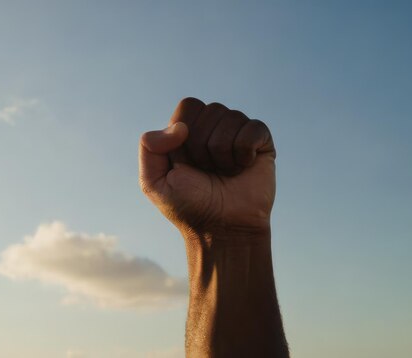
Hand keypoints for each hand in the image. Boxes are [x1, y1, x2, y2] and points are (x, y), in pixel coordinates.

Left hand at [139, 97, 275, 240]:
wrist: (222, 229)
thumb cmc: (188, 207)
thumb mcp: (153, 182)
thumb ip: (149, 147)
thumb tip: (180, 127)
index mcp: (187, 132)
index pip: (189, 106)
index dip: (186, 131)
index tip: (184, 161)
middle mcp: (213, 128)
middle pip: (210, 110)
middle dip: (202, 147)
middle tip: (206, 172)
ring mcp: (238, 134)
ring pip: (232, 118)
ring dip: (223, 153)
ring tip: (224, 173)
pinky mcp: (262, 143)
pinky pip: (254, 129)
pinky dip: (244, 152)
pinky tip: (242, 168)